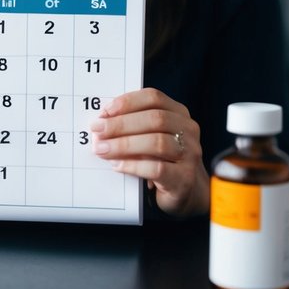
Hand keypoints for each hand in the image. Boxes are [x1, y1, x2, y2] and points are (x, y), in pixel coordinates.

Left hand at [90, 88, 208, 218]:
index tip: (105, 112)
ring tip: (103, 149)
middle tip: (98, 130)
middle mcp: (188, 130)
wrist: (187, 191)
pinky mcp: (184, 178)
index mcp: (178, 113)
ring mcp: (190, 154)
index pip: (153, 97)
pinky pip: (157, 169)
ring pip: (156, 143)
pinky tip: (117, 166)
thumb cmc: (164, 160)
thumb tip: (102, 124)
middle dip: (121, 124)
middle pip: (155, 119)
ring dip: (124, 145)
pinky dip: (133, 166)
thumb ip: (134, 127)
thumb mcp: (152, 137)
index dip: (127, 102)